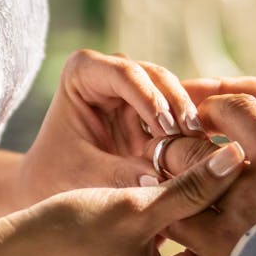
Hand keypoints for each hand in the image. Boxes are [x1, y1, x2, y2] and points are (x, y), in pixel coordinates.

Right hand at [0, 142, 246, 255]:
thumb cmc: (69, 234)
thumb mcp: (137, 205)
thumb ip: (192, 186)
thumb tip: (237, 158)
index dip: (238, 226)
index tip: (238, 189)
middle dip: (215, 228)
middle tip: (219, 185)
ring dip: (191, 235)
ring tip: (192, 192)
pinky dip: (168, 248)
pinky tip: (163, 211)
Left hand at [16, 50, 205, 206]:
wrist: (51, 183)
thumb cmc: (55, 174)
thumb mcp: (81, 175)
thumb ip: (117, 175)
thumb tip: (158, 181)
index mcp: (83, 72)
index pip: (124, 75)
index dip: (149, 99)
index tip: (166, 129)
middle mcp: (112, 71)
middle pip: (155, 78)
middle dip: (177, 107)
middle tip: (193, 138)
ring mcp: (134, 88)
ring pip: (174, 93)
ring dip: (188, 119)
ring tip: (201, 148)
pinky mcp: (152, 109)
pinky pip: (178, 114)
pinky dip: (191, 130)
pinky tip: (205, 150)